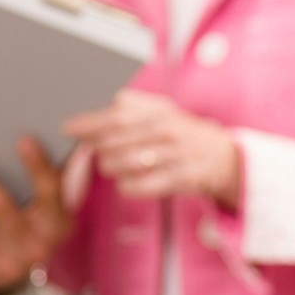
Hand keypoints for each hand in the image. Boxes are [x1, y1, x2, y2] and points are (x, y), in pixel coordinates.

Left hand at [0, 137, 72, 294]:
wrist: (23, 270)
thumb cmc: (36, 220)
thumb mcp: (53, 203)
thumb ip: (59, 170)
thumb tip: (64, 130)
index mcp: (58, 224)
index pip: (51, 191)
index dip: (38, 166)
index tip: (24, 139)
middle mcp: (36, 249)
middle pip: (0, 207)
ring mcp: (7, 267)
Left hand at [63, 89, 242, 209]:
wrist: (226, 157)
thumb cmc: (182, 133)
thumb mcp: (163, 112)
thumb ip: (131, 109)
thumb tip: (89, 116)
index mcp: (160, 109)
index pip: (117, 113)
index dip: (89, 121)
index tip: (68, 127)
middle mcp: (167, 129)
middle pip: (116, 139)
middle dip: (97, 147)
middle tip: (92, 150)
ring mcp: (175, 154)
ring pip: (123, 163)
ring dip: (110, 166)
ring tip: (110, 165)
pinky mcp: (180, 179)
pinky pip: (138, 185)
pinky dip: (126, 186)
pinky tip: (127, 182)